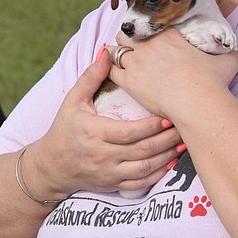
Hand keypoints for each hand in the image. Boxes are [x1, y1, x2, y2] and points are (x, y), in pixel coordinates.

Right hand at [30, 46, 184, 196]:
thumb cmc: (65, 129)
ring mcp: (109, 173)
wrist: (52, 166)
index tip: (167, 116)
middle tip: (184, 127)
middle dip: (167, 140)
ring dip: (167, 157)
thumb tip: (107, 52)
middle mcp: (103, 156)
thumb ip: (91, 77)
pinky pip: (140, 184)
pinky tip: (171, 163)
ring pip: (144, 168)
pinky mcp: (113, 184)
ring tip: (183, 143)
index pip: (128, 132)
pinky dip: (158, 175)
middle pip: (142, 150)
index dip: (150, 126)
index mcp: (94, 133)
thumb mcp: (73, 100)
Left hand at [109, 28, 237, 121]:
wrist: (199, 102)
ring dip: (119, 55)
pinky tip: (116, 76)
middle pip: (129, 34)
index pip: (150, 25)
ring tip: (122, 63)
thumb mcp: (228, 62)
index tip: (149, 39)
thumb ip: (230, 54)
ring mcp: (137, 62)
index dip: (147, 32)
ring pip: (116, 50)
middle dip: (129, 40)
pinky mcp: (129, 81)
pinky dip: (112, 72)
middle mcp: (150, 44)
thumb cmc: (213, 82)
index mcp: (169, 35)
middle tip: (133, 51)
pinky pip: (111, 71)